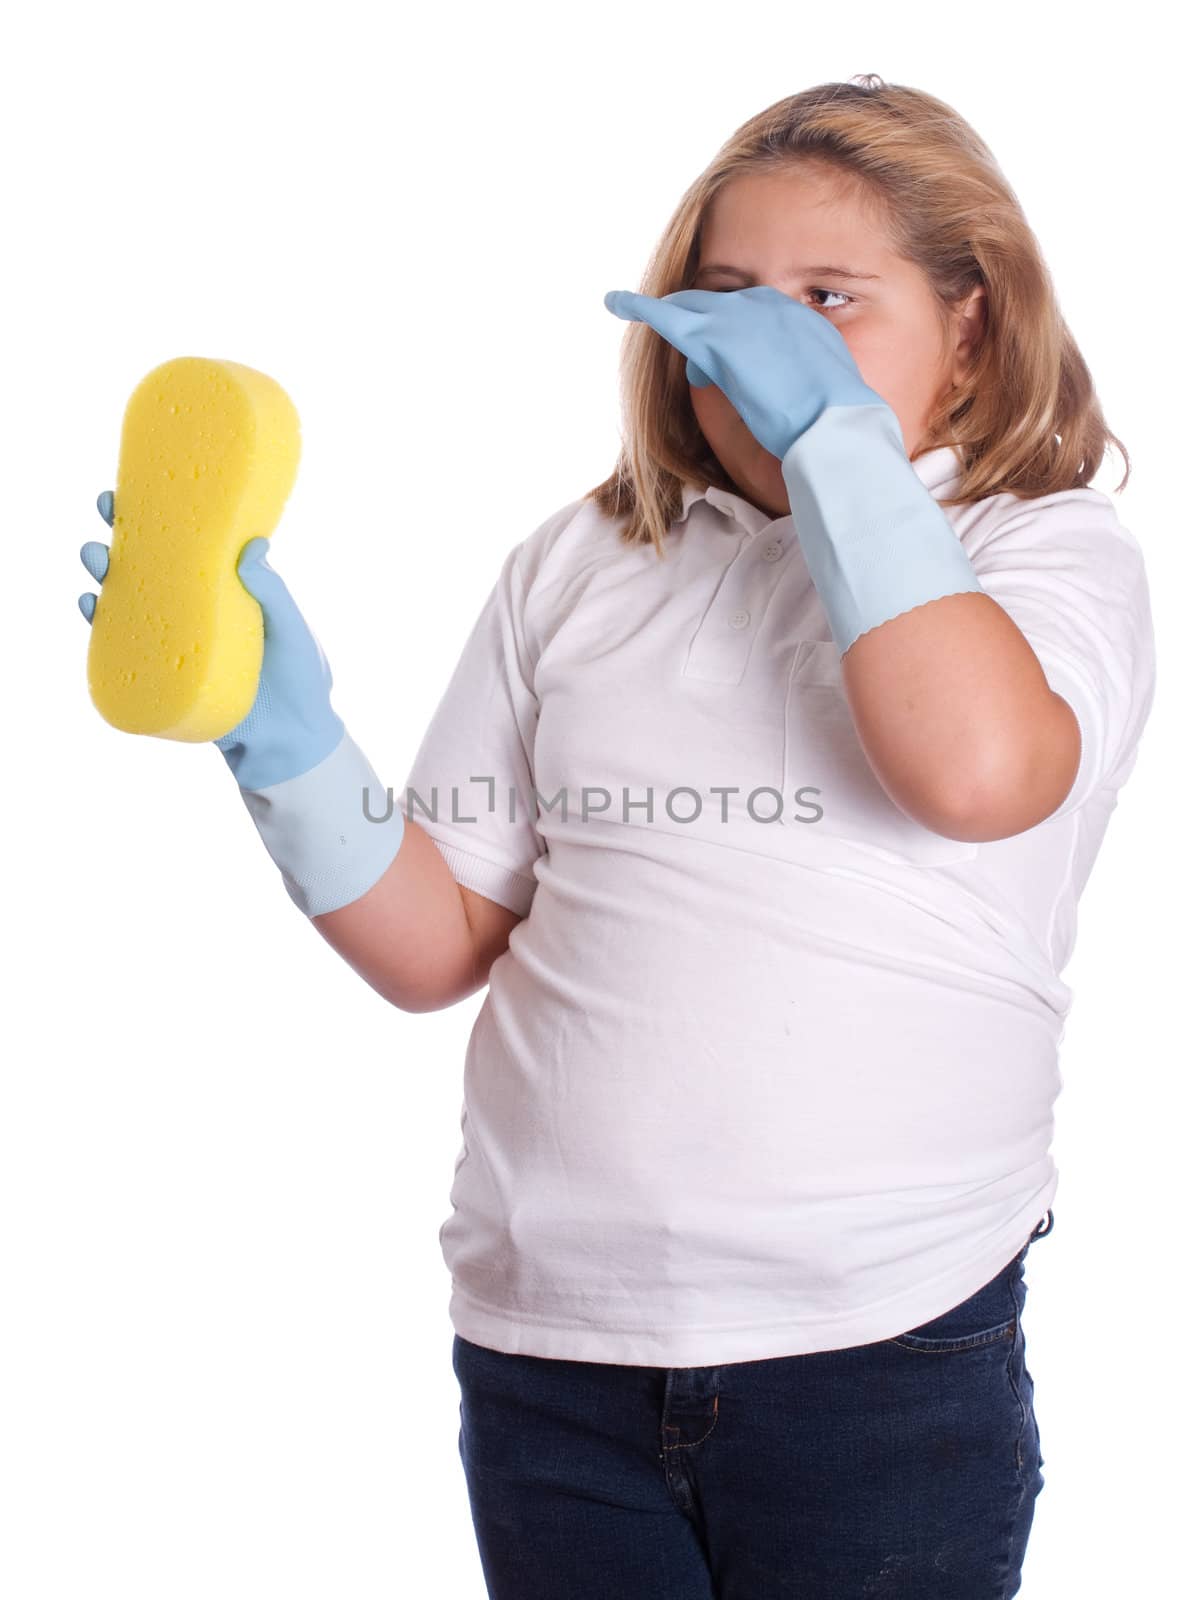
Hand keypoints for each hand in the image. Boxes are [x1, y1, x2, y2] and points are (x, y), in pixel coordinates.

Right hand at [79, 491, 343, 788]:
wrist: (292, 742)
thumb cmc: (302, 681)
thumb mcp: (295, 631)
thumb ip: (276, 594)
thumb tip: (253, 549)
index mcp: (230, 589)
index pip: (193, 544)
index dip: (167, 516)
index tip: (145, 485)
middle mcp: (198, 609)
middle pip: (151, 565)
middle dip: (124, 535)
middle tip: (107, 510)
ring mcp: (177, 641)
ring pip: (130, 600)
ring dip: (104, 575)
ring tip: (94, 558)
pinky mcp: (164, 673)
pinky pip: (125, 647)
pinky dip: (103, 626)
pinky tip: (91, 606)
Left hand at [603, 284, 890, 460]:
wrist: (835, 426)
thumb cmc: (836, 422)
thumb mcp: (821, 387)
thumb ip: (791, 372)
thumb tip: (756, 377)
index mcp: (799, 318)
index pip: (753, 312)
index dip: (733, 330)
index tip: (725, 349)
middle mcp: (770, 307)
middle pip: (720, 304)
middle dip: (696, 314)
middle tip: (671, 322)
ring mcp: (742, 319)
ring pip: (693, 309)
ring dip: (670, 315)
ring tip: (633, 307)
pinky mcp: (716, 339)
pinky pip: (670, 318)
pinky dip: (641, 308)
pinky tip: (617, 303)